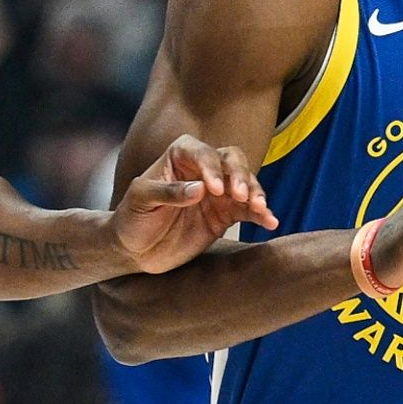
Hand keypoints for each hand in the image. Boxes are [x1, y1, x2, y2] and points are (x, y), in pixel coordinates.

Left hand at [114, 134, 275, 272]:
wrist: (135, 251)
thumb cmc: (132, 219)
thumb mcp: (141, 201)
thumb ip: (168, 193)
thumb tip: (200, 190)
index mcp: (179, 157)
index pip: (202, 152)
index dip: (211, 167)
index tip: (214, 190)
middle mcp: (202, 170)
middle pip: (232, 160)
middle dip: (240, 175)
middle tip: (240, 196)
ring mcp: (217, 193)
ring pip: (245, 183)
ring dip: (256, 193)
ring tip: (260, 209)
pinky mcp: (226, 215)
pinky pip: (249, 211)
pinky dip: (262, 215)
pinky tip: (271, 222)